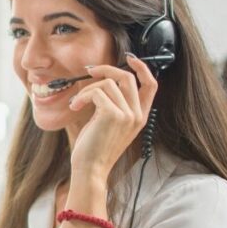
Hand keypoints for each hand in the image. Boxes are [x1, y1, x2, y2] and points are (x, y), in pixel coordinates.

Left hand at [67, 54, 158, 180]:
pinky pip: (96, 92)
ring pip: (107, 83)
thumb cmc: (95, 148)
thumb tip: (104, 80)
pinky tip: (75, 107)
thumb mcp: (109, 124)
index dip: (143, 68)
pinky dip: (82, 97)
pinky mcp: (112, 114)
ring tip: (76, 103)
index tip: (129, 59)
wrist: (90, 169)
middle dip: (106, 69)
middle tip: (89, 71)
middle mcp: (137, 115)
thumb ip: (113, 104)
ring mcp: (127, 114)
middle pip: (127, 77)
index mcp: (140, 116)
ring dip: (87, 90)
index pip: (151, 85)